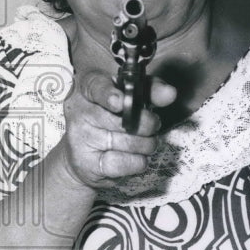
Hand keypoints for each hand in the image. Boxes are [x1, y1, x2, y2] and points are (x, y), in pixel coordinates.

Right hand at [58, 72, 176, 188]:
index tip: (121, 102)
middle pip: (120, 118)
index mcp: (88, 89)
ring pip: (128, 142)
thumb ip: (150, 91)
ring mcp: (81, 138)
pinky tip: (136, 158)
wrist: (86, 158)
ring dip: (147, 144)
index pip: (94, 86)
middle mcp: (80, 112)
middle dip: (147, 124)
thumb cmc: (113, 120)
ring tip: (145, 143)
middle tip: (153, 126)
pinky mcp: (87, 163)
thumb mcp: (131, 98)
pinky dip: (138, 161)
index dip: (108, 94)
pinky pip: (123, 163)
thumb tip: (170, 93)